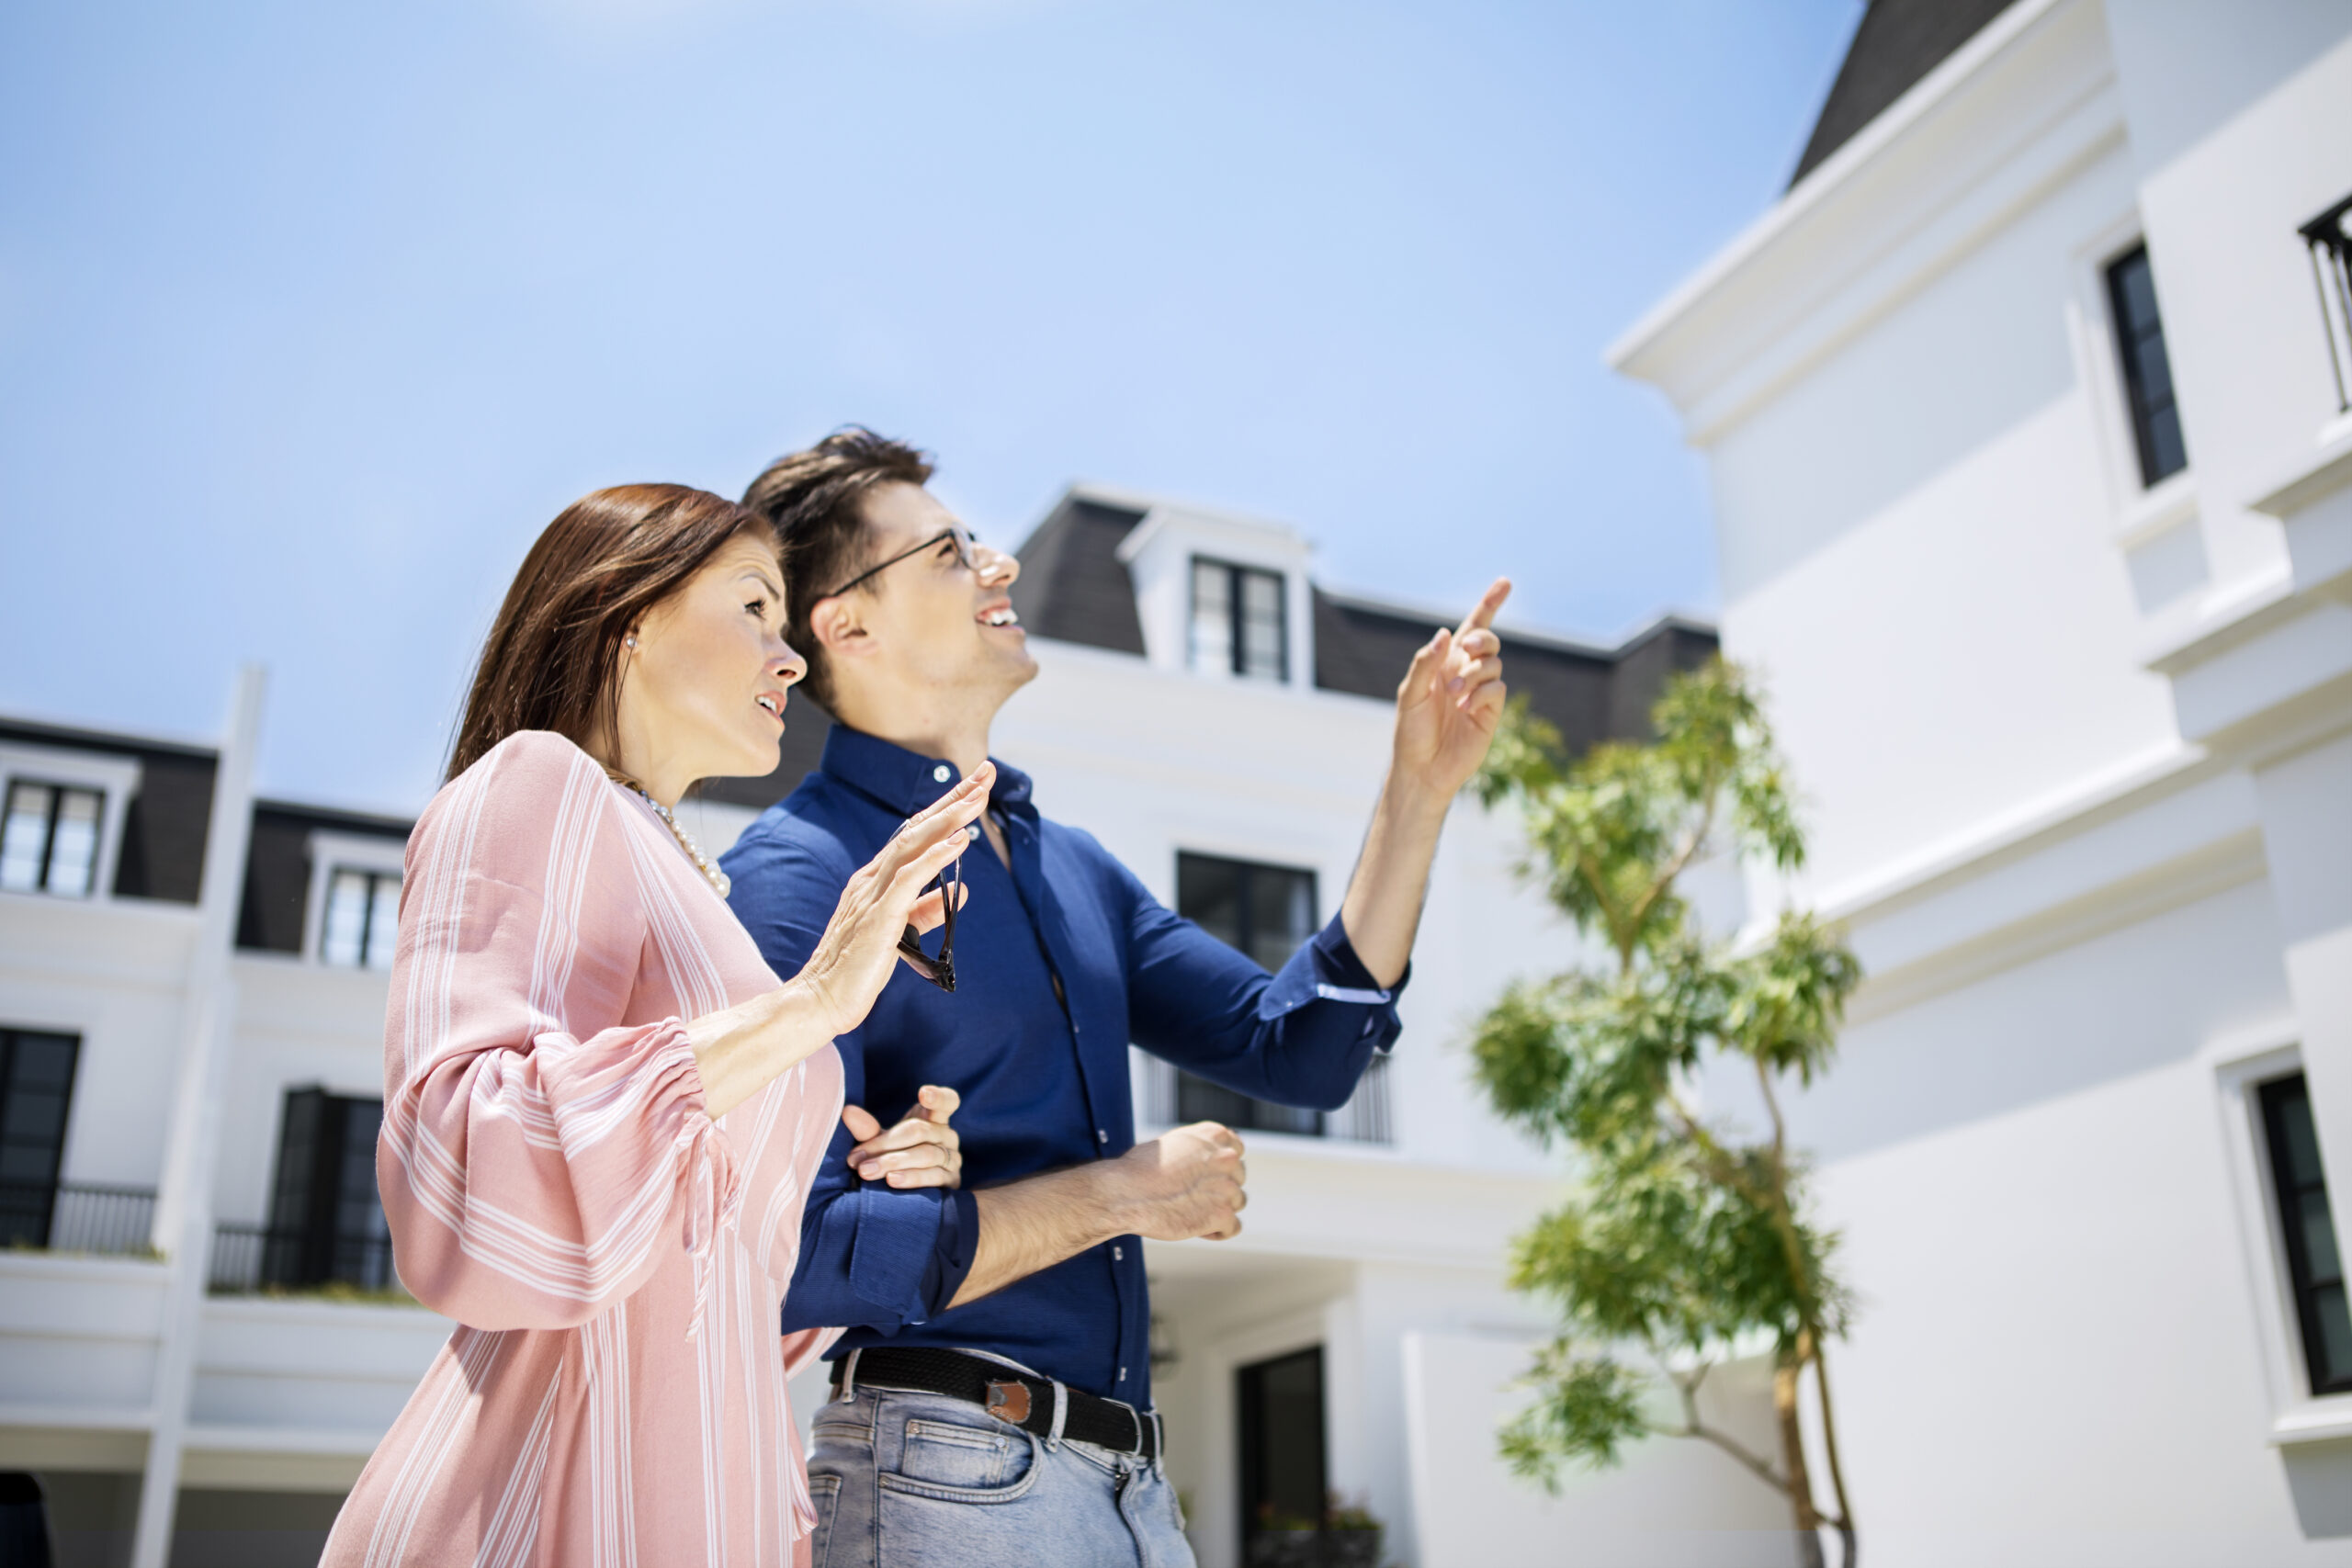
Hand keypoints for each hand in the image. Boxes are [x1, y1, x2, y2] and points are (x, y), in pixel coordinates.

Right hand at [796, 766, 990, 1038]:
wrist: (822, 999)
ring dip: (949, 818)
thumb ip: (927, 909)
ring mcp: (873, 895)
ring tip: (979, 797)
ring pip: (914, 844)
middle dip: (954, 798)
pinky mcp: (878, 916)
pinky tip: (959, 840)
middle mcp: (873, 878)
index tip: (976, 786)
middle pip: (918, 828)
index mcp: (876, 880)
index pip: (916, 834)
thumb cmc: (857, 969)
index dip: (947, 807)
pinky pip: (909, 879)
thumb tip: (963, 891)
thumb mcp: (901, 933)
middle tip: (987, 771)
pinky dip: (935, 856)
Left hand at [844, 1085, 962, 1189]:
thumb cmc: (893, 1159)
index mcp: (934, 1119)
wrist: (904, 1195)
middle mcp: (948, 1136)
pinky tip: (891, 1181)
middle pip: (920, 1131)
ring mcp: (953, 1159)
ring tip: (866, 1172)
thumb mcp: (880, 1143)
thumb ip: (867, 1129)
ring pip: (926, 1154)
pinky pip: (933, 1177)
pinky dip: (911, 1178)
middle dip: (885, 1144)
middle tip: (856, 1159)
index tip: (923, 1093)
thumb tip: (847, 1112)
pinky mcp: (952, 1181)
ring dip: (893, 1163)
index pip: (947, 1101)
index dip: (938, 1096)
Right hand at [1106, 1122, 1246, 1240]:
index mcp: (1214, 1134)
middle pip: (1238, 1178)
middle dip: (1220, 1188)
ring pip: (1237, 1202)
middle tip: (1191, 1197)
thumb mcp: (1173, 1143)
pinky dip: (1217, 1231)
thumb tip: (1208, 1161)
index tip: (1206, 1177)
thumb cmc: (1140, 1170)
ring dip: (1218, 1209)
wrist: (1126, 1192)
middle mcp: (1226, 1157)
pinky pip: (1232, 1227)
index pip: (1236, 1150)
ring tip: (1190, 1212)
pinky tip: (1198, 1229)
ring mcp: (1227, 1186)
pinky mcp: (1223, 1213)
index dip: (1221, 1167)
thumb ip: (1198, 1149)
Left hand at [1390, 577, 1509, 805]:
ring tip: (1453, 694)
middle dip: (1482, 639)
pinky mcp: (1490, 713)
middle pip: (1487, 641)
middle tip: (1465, 650)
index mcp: (1445, 663)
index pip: (1471, 628)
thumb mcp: (1409, 694)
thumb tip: (1446, 635)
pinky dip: (1482, 693)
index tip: (1505, 583)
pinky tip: (1465, 708)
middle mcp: (1465, 673)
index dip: (1489, 605)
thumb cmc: (1411, 732)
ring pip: (1494, 664)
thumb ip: (1426, 663)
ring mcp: (1480, 692)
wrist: (1421, 769)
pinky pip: (1497, 690)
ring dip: (1474, 673)